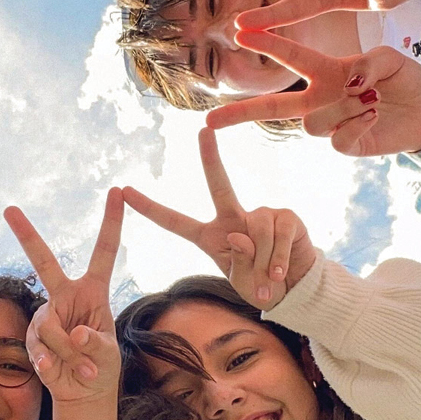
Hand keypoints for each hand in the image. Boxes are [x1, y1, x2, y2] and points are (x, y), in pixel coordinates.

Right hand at [4, 188, 123, 403]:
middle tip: (11, 209)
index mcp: (94, 290)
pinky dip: (53, 364)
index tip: (117, 191)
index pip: (105, 250)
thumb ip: (95, 344)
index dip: (112, 221)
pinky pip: (40, 347)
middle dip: (27, 235)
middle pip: (44, 261)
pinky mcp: (33, 337)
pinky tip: (57, 371)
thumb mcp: (107, 355)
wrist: (82, 391)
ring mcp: (47, 315)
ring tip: (84, 369)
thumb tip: (75, 333)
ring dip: (68, 354)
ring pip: (51, 327)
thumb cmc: (101, 365)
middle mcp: (66, 295)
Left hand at [123, 128, 314, 308]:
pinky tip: (280, 270)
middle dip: (210, 157)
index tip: (125, 190)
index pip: (175, 221)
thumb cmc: (262, 286)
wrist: (296, 289)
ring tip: (268, 277)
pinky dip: (278, 257)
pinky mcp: (286, 216)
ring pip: (256, 226)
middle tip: (203, 131)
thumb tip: (239, 235)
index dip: (149, 208)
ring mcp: (261, 213)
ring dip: (263, 258)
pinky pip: (277, 232)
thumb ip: (238, 264)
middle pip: (219, 184)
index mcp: (210, 236)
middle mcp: (233, 218)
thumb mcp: (243, 283)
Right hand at [206, 36, 420, 154]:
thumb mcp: (391, 59)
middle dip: (240, 114)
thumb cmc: (405, 80)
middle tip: (209, 122)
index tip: (240, 32)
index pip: (291, 57)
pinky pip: (337, 140)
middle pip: (272, 107)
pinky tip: (374, 114)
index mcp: (327, 71)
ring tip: (373, 100)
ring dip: (342, 109)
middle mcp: (321, 98)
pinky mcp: (347, 146)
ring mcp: (332, 124)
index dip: (268, 43)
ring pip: (312, 123)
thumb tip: (351, 83)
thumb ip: (369, 64)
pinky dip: (357, 125)